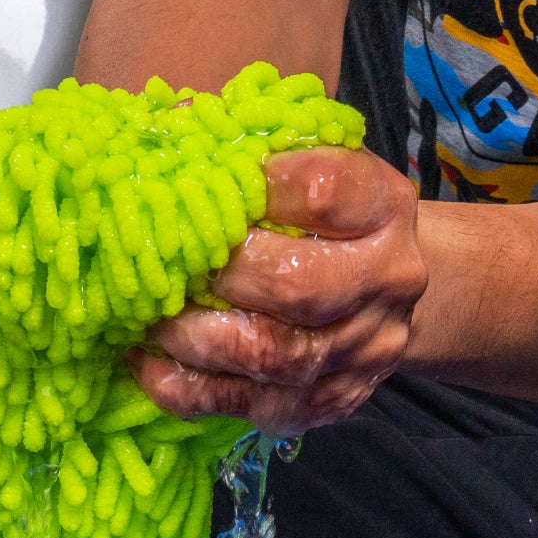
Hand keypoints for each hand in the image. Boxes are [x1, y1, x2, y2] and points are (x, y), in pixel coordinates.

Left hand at [129, 145, 427, 432]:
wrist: (387, 292)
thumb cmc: (327, 216)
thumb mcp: (308, 162)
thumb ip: (248, 147)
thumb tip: (164, 130)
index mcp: (384, 207)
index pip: (321, 192)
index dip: (252, 189)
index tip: (206, 183)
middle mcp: (387, 281)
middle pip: (297, 287)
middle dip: (218, 276)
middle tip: (168, 264)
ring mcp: (364, 350)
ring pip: (273, 356)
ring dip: (196, 339)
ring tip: (150, 319)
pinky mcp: (333, 401)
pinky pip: (256, 406)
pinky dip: (192, 390)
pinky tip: (153, 366)